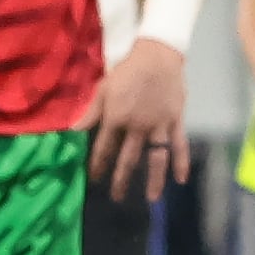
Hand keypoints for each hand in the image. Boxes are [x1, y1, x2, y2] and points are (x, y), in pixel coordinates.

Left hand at [92, 32, 187, 200]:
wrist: (157, 56)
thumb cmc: (127, 71)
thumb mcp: (104, 89)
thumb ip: (91, 113)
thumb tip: (73, 131)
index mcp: (116, 118)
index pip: (104, 148)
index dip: (98, 164)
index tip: (94, 178)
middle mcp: (137, 127)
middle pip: (128, 158)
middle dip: (121, 179)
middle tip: (116, 197)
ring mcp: (158, 126)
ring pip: (156, 158)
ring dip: (153, 179)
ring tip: (151, 198)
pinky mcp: (175, 121)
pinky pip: (179, 145)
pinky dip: (181, 162)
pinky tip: (181, 179)